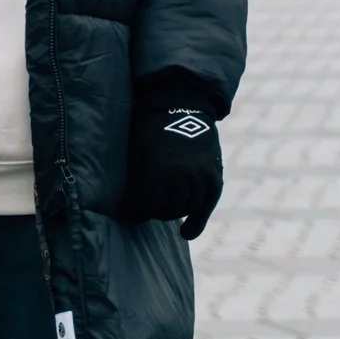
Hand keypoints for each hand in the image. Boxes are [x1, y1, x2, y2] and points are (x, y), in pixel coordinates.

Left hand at [124, 75, 222, 238]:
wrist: (178, 104)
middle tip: (144, 210)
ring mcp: (199, 177)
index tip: (125, 217)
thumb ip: (134, 181)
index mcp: (154, 171)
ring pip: (184, 209)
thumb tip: (125, 211)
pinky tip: (186, 234)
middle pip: (164, 210)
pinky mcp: (214, 177)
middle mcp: (179, 177)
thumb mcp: (134, 151)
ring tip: (161, 211)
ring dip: (171, 213)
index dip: (132, 214)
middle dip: (151, 212)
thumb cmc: (147, 128)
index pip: (142, 207)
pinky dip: (196, 223)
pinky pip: (205, 207)